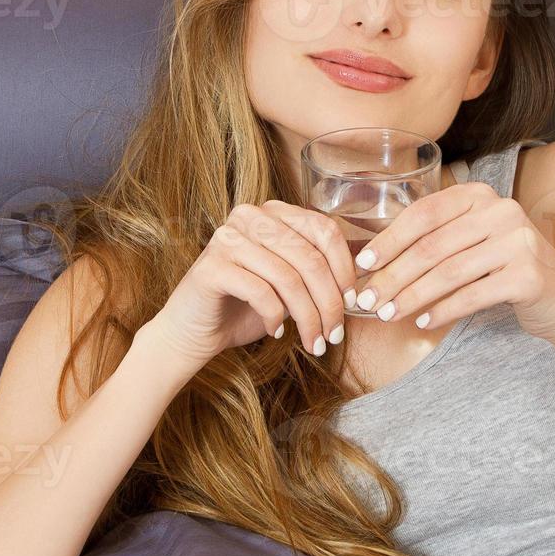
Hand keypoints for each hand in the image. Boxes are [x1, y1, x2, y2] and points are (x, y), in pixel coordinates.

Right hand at [146, 200, 357, 369]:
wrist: (193, 332)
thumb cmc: (246, 308)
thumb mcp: (289, 284)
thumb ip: (317, 272)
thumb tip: (361, 280)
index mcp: (274, 213)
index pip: (325, 231)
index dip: (345, 269)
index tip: (352, 303)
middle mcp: (250, 216)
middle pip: (310, 257)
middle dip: (329, 302)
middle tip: (334, 335)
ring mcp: (228, 238)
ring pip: (289, 278)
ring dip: (307, 317)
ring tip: (312, 342)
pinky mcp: (212, 266)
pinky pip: (261, 291)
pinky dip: (275, 317)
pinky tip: (275, 332)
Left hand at [347, 181, 554, 344]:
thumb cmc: (505, 271)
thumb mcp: (472, 243)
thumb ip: (435, 241)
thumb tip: (373, 263)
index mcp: (480, 195)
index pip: (423, 214)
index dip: (389, 240)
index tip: (361, 264)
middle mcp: (501, 210)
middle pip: (432, 246)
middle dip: (393, 276)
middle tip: (367, 301)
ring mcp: (518, 241)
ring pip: (448, 272)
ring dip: (412, 297)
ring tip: (388, 315)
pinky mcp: (529, 275)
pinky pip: (472, 295)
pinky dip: (443, 311)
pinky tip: (424, 322)